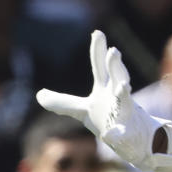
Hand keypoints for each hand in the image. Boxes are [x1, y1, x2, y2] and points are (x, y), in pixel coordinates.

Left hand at [36, 31, 168, 171]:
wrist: (132, 139)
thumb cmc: (108, 119)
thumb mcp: (82, 111)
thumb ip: (62, 102)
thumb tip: (39, 94)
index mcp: (104, 89)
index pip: (100, 67)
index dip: (97, 50)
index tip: (97, 32)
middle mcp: (115, 96)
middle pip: (114, 77)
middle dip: (114, 65)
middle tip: (113, 51)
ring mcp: (123, 113)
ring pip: (125, 99)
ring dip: (123, 91)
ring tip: (124, 86)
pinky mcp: (126, 132)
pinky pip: (120, 133)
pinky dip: (115, 134)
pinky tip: (109, 134)